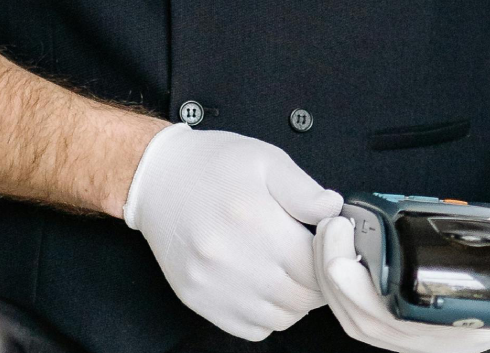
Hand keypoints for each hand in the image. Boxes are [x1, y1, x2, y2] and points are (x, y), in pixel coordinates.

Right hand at [124, 124, 342, 340]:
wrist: (156, 178)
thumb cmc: (212, 165)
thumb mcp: (264, 159)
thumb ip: (304, 188)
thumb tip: (334, 211)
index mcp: (255, 220)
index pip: (316, 269)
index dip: (330, 260)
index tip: (326, 248)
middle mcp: (233, 259)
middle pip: (301, 299)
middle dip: (315, 282)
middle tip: (308, 260)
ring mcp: (213, 285)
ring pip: (280, 319)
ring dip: (292, 302)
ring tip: (285, 272)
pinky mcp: (198, 300)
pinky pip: (251, 330)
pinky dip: (265, 315)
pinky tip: (260, 286)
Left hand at [315, 212, 489, 350]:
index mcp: (462, 328)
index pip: (400, 328)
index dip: (365, 299)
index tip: (345, 261)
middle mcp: (434, 334)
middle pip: (368, 323)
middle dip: (337, 280)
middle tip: (330, 232)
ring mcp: (416, 326)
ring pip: (358, 319)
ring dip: (333, 279)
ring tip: (328, 234)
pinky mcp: (404, 309)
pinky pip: (362, 308)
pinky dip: (342, 282)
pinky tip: (337, 247)